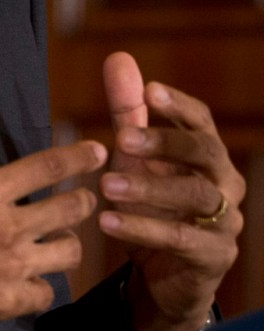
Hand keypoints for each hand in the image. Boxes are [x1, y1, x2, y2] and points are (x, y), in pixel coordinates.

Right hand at [0, 71, 105, 330]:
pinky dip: (41, 288)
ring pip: (70, 253)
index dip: (81, 156)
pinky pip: (47, 294)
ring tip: (54, 243)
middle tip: (78, 201)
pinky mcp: (4, 302)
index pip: (49, 166)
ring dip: (64, 246)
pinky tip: (28, 283)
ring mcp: (9, 268)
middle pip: (74, 208)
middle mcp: (6, 228)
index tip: (98, 152)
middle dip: (81, 201)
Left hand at [99, 53, 243, 330]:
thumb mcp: (136, 158)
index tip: (149, 90)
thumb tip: (119, 57)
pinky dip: (143, 228)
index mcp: (207, 156)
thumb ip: (128, 112)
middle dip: (165, 143)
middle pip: (206, 154)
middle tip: (122, 139)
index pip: (202, 122)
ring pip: (196, 197)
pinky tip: (107, 222)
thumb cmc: (153, 204)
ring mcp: (224, 220)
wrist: (163, 274)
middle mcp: (224, 184)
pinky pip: (181, 239)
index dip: (178, 105)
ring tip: (106, 185)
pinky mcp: (213, 255)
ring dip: (150, 188)